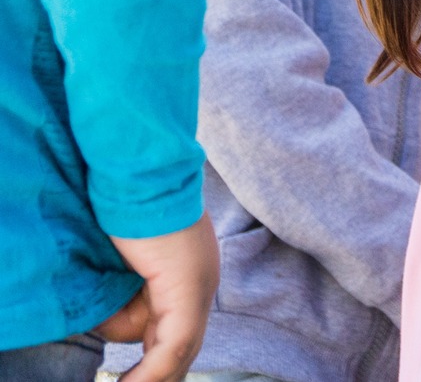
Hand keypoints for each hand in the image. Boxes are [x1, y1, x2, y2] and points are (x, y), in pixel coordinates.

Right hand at [99, 215, 217, 381]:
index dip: (154, 362)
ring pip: (179, 349)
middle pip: (182, 344)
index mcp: (190, 273)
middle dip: (156, 374)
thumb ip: (118, 293)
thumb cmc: (121, 208)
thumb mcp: (121, 263)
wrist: (136, 174)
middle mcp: (203, 281)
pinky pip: (174, 343)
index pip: (177, 330)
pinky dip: (153, 371)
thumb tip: (103, 323)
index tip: (130, 381)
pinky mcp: (189, 288)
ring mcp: (200, 285)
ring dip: (149, 377)